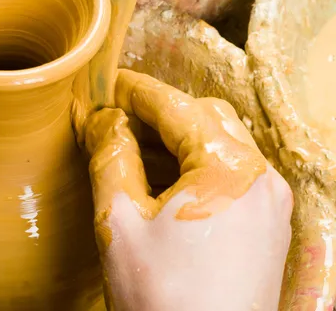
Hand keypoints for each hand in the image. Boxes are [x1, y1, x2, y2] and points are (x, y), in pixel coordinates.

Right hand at [85, 69, 292, 310]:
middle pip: (206, 118)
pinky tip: (163, 180)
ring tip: (133, 147)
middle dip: (159, 111)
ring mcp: (269, 203)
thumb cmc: (162, 299)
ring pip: (220, 145)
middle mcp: (260, 178)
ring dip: (176, 138)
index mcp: (228, 169)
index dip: (136, 91)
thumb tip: (102, 120)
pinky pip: (230, 175)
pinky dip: (195, 165)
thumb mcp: (121, 221)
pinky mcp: (266, 226)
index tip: (108, 83)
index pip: (176, 107)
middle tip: (116, 116)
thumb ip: (110, 158)